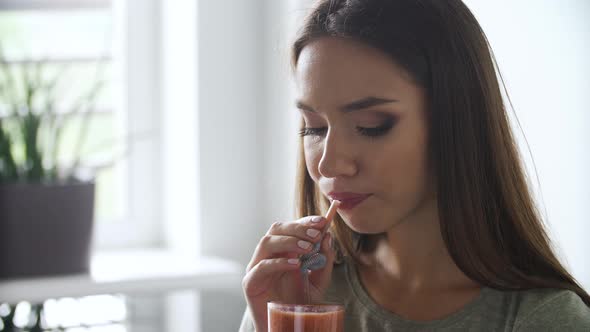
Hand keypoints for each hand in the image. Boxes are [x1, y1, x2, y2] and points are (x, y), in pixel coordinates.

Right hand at [242, 216, 336, 331]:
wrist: (288, 326)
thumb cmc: (301, 302)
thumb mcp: (319, 280)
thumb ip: (324, 259)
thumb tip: (327, 236)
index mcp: (283, 250)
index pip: (290, 227)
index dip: (304, 221)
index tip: (322, 221)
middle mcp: (268, 255)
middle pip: (276, 229)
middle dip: (297, 228)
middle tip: (316, 234)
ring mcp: (257, 267)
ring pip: (266, 242)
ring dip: (289, 241)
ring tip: (308, 248)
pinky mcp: (250, 282)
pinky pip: (261, 266)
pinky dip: (279, 262)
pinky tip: (296, 264)